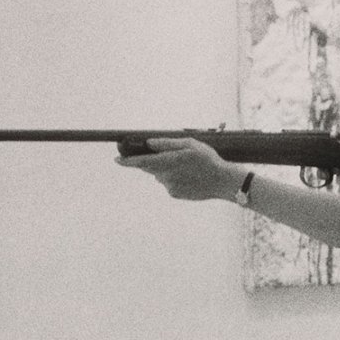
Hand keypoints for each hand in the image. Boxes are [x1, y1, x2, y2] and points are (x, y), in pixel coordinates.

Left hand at [115, 137, 243, 200]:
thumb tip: (149, 144)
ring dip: (167, 169)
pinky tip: (190, 176)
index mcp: (167, 162)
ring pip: (161, 176)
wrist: (222, 182)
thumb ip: (167, 144)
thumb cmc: (208, 160)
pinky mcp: (175, 194)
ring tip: (187, 166)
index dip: (127, 162)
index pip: (141, 162)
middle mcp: (165, 176)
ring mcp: (170, 187)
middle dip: (155, 161)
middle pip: (151, 168)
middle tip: (171, 156)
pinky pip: (169, 184)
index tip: (117, 160)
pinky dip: (175, 178)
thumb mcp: (189, 144)